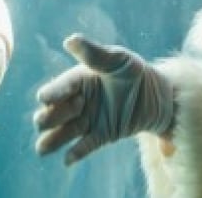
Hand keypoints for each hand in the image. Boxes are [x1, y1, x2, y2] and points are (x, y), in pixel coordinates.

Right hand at [33, 34, 176, 165]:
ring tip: (43, 149)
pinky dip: (74, 154)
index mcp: (77, 81)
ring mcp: (86, 121)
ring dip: (50, 140)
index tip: (46, 98)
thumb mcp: (118, 60)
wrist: (158, 96)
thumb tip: (70, 40)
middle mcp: (76, 101)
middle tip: (77, 109)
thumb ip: (95, 54)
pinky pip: (83, 147)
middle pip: (51, 114)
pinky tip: (68, 160)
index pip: (58, 88)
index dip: (52, 93)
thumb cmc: (134, 72)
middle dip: (53, 116)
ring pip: (60, 134)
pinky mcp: (99, 136)